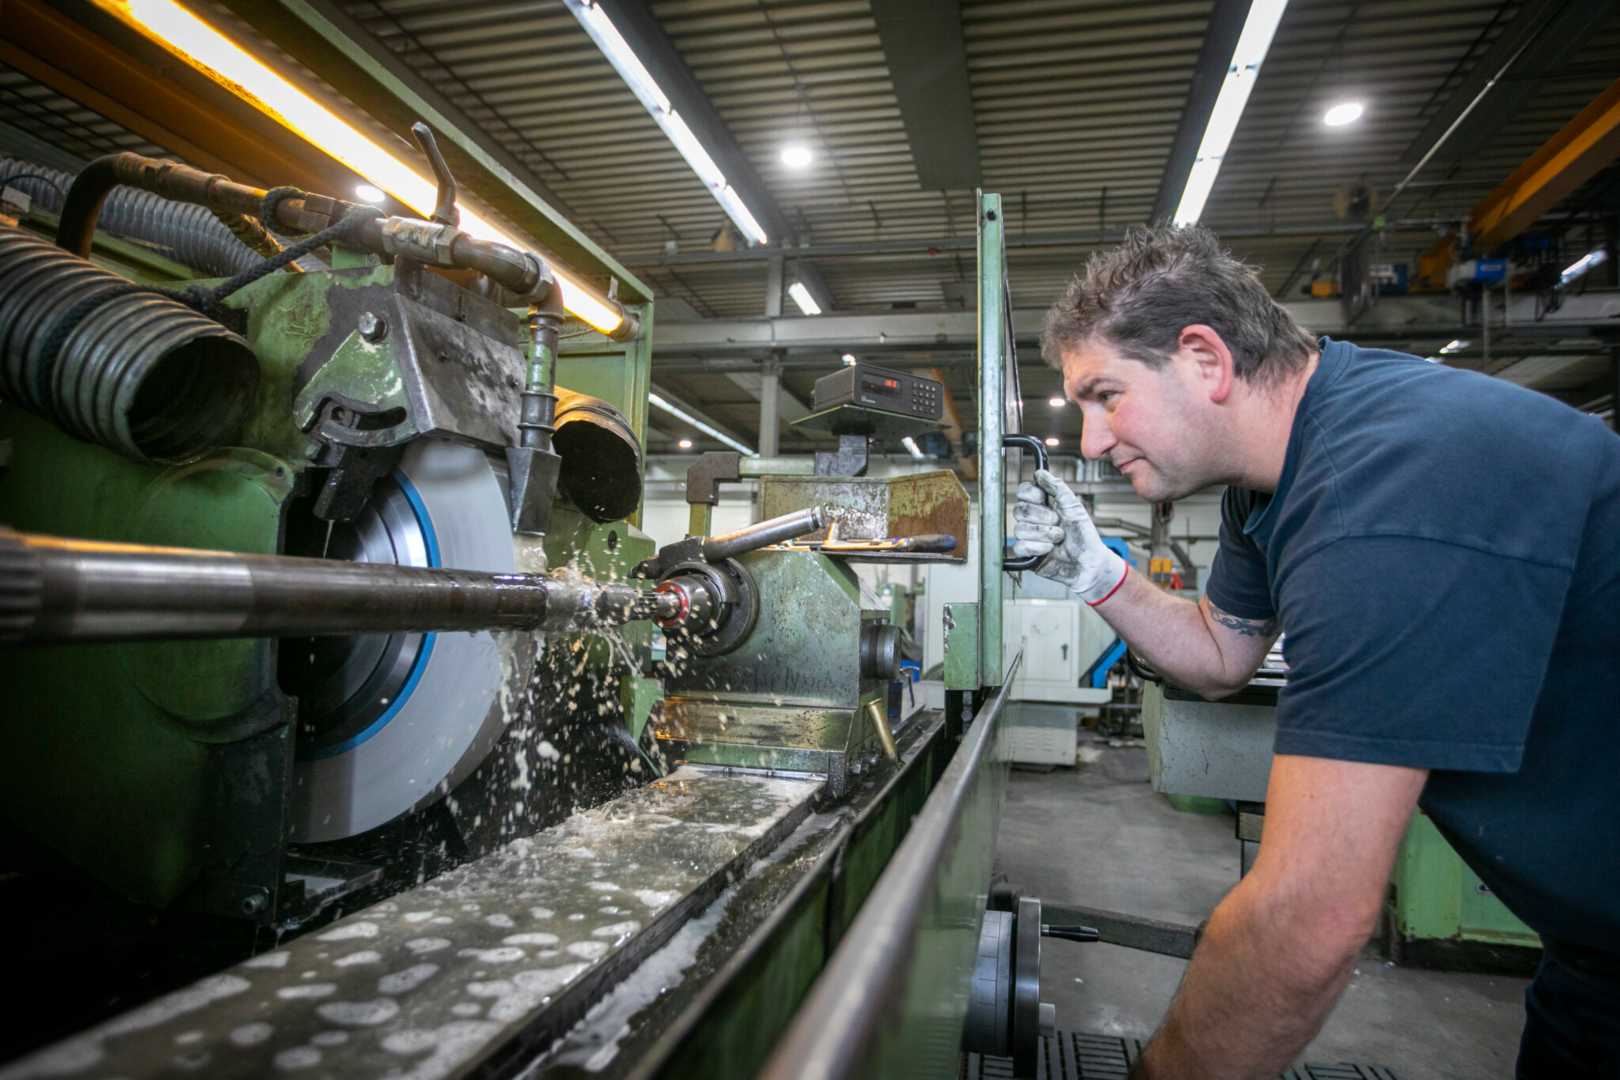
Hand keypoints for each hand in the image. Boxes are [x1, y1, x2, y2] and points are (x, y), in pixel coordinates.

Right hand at [1011, 469, 1127, 604]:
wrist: (1089, 563)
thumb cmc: (1085, 537)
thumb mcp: (1074, 507)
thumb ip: (1057, 487)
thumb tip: (1040, 473)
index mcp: (1044, 505)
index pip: (1023, 492)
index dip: (1032, 496)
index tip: (1045, 500)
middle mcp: (1034, 519)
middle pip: (1019, 510)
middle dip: (1043, 518)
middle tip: (1058, 523)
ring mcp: (1029, 536)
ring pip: (1020, 529)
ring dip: (1044, 535)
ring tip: (1058, 539)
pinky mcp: (1027, 553)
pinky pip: (1020, 546)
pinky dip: (1038, 548)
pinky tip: (1049, 550)